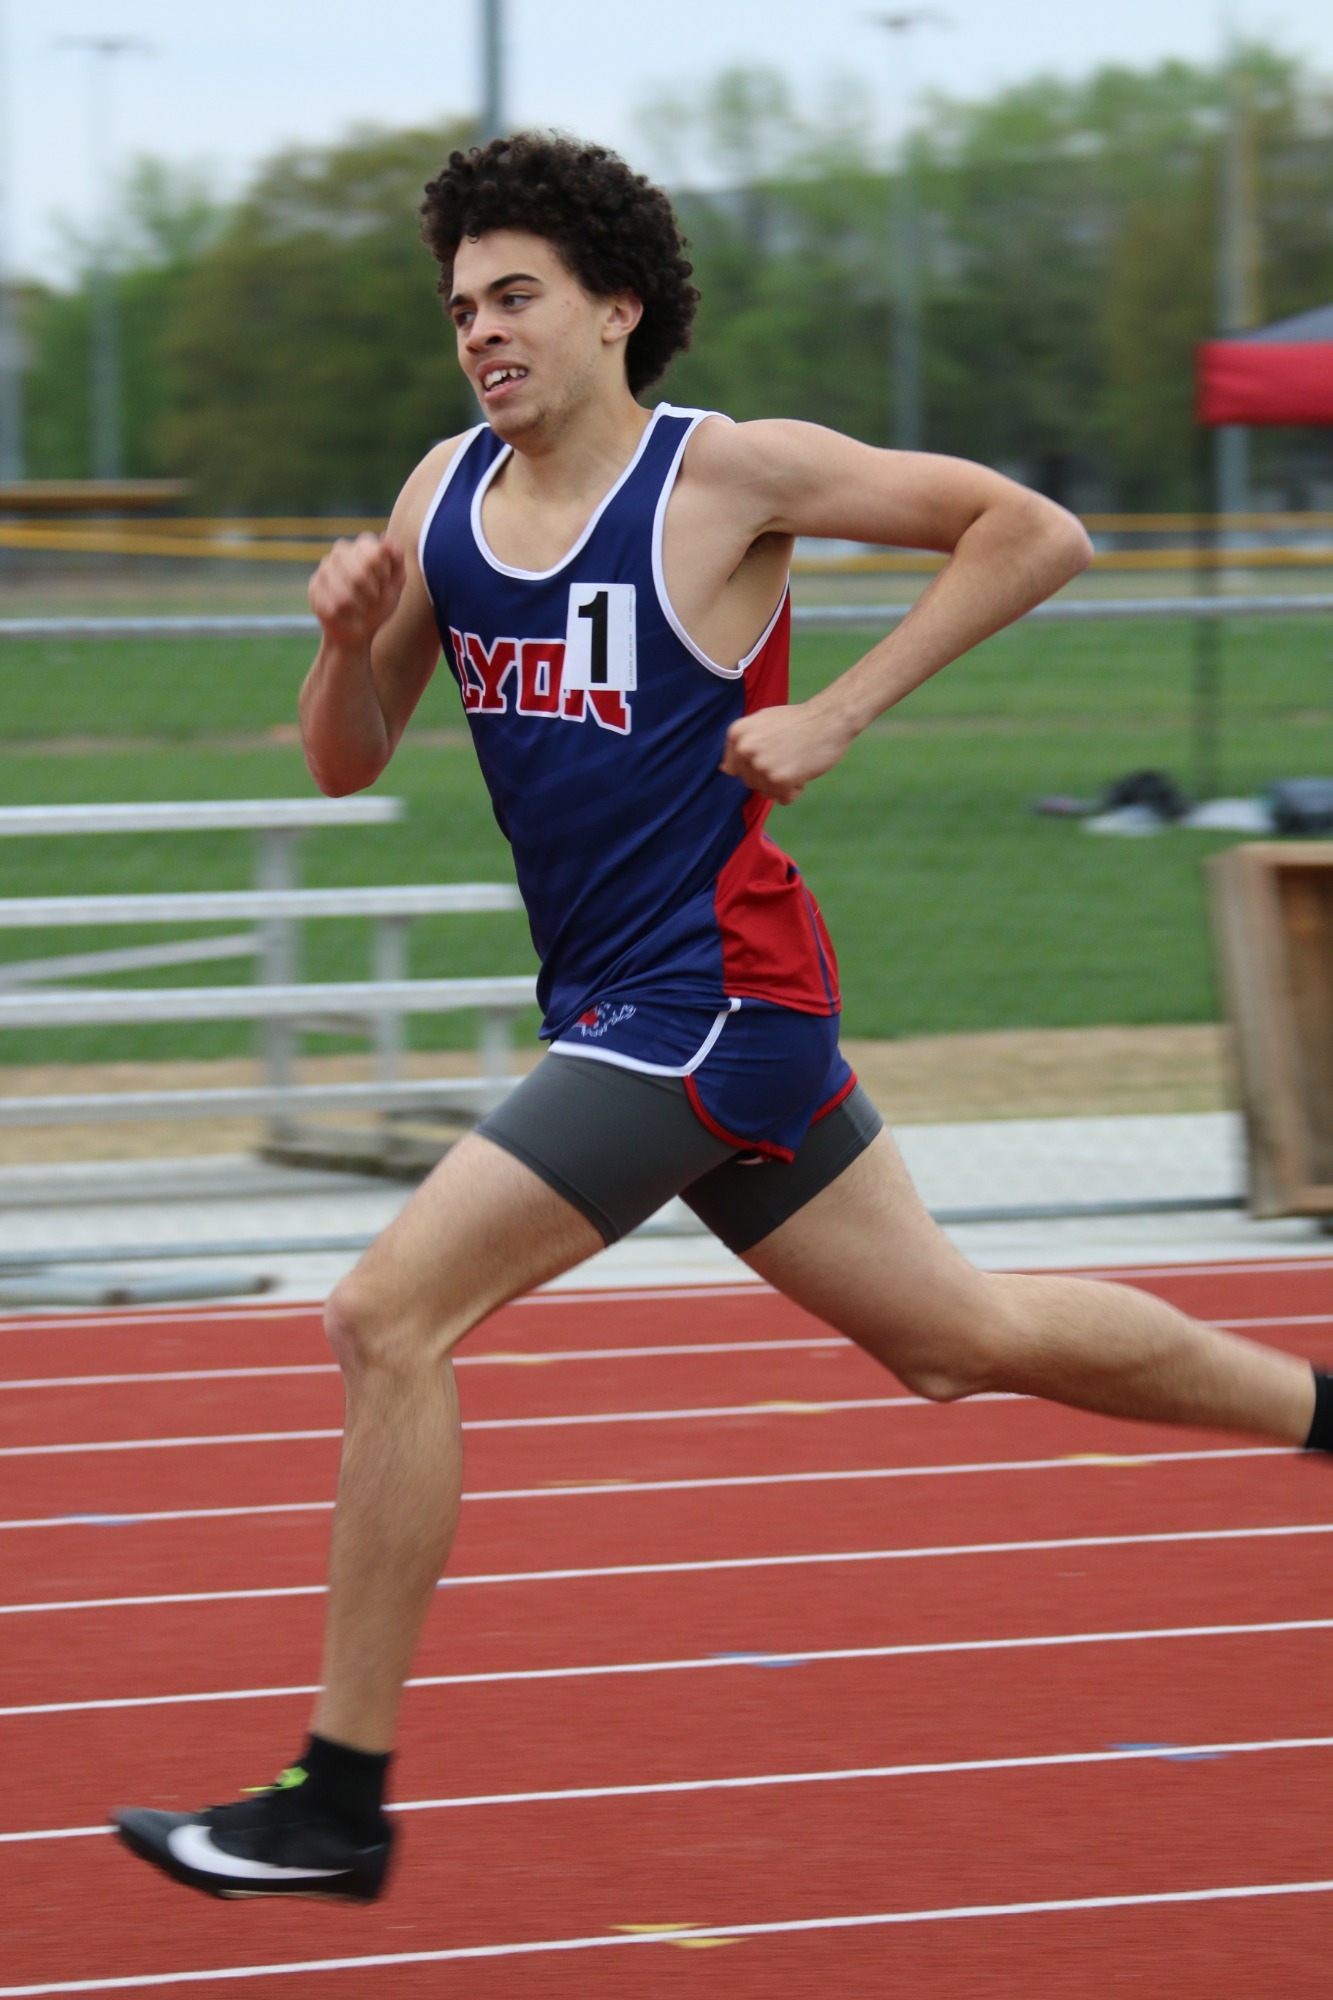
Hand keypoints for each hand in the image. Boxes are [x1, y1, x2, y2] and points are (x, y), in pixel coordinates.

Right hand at [308, 535, 405, 649]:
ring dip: (358, 605)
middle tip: (373, 597)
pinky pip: (331, 605)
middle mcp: (340, 552)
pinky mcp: (314, 587)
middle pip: (358, 572)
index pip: (371, 551)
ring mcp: (324, 569)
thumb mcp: (395, 585)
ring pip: (344, 591)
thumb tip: (386, 539)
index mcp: (362, 546)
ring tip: (360, 607)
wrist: (359, 630)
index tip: (384, 582)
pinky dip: (344, 615)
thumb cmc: (380, 605)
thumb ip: (397, 561)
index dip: (381, 571)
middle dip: (370, 591)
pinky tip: (345, 614)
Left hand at [720, 701, 854, 803]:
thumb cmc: (799, 721)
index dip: (756, 764)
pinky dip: (794, 791)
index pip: (735, 768)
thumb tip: (723, 770)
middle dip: (770, 774)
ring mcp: (760, 764)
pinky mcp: (778, 779)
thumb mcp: (762, 722)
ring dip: (783, 783)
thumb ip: (743, 743)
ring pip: (766, 792)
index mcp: (737, 733)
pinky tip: (803, 772)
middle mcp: (744, 749)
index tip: (773, 752)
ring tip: (797, 760)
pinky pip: (781, 798)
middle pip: (750, 781)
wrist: (829, 718)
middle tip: (790, 753)